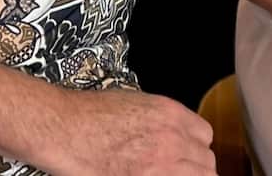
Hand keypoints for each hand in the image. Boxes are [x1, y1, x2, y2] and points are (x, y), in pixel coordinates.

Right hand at [52, 87, 215, 174]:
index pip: (205, 136)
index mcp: (170, 114)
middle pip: (206, 163)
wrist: (65, 129)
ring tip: (162, 174)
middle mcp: (172, 139)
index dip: (194, 147)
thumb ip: (164, 121)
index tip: (187, 156)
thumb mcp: (136, 103)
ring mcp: (161, 166)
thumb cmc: (90, 115)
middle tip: (176, 171)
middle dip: (194, 168)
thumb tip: (176, 138)